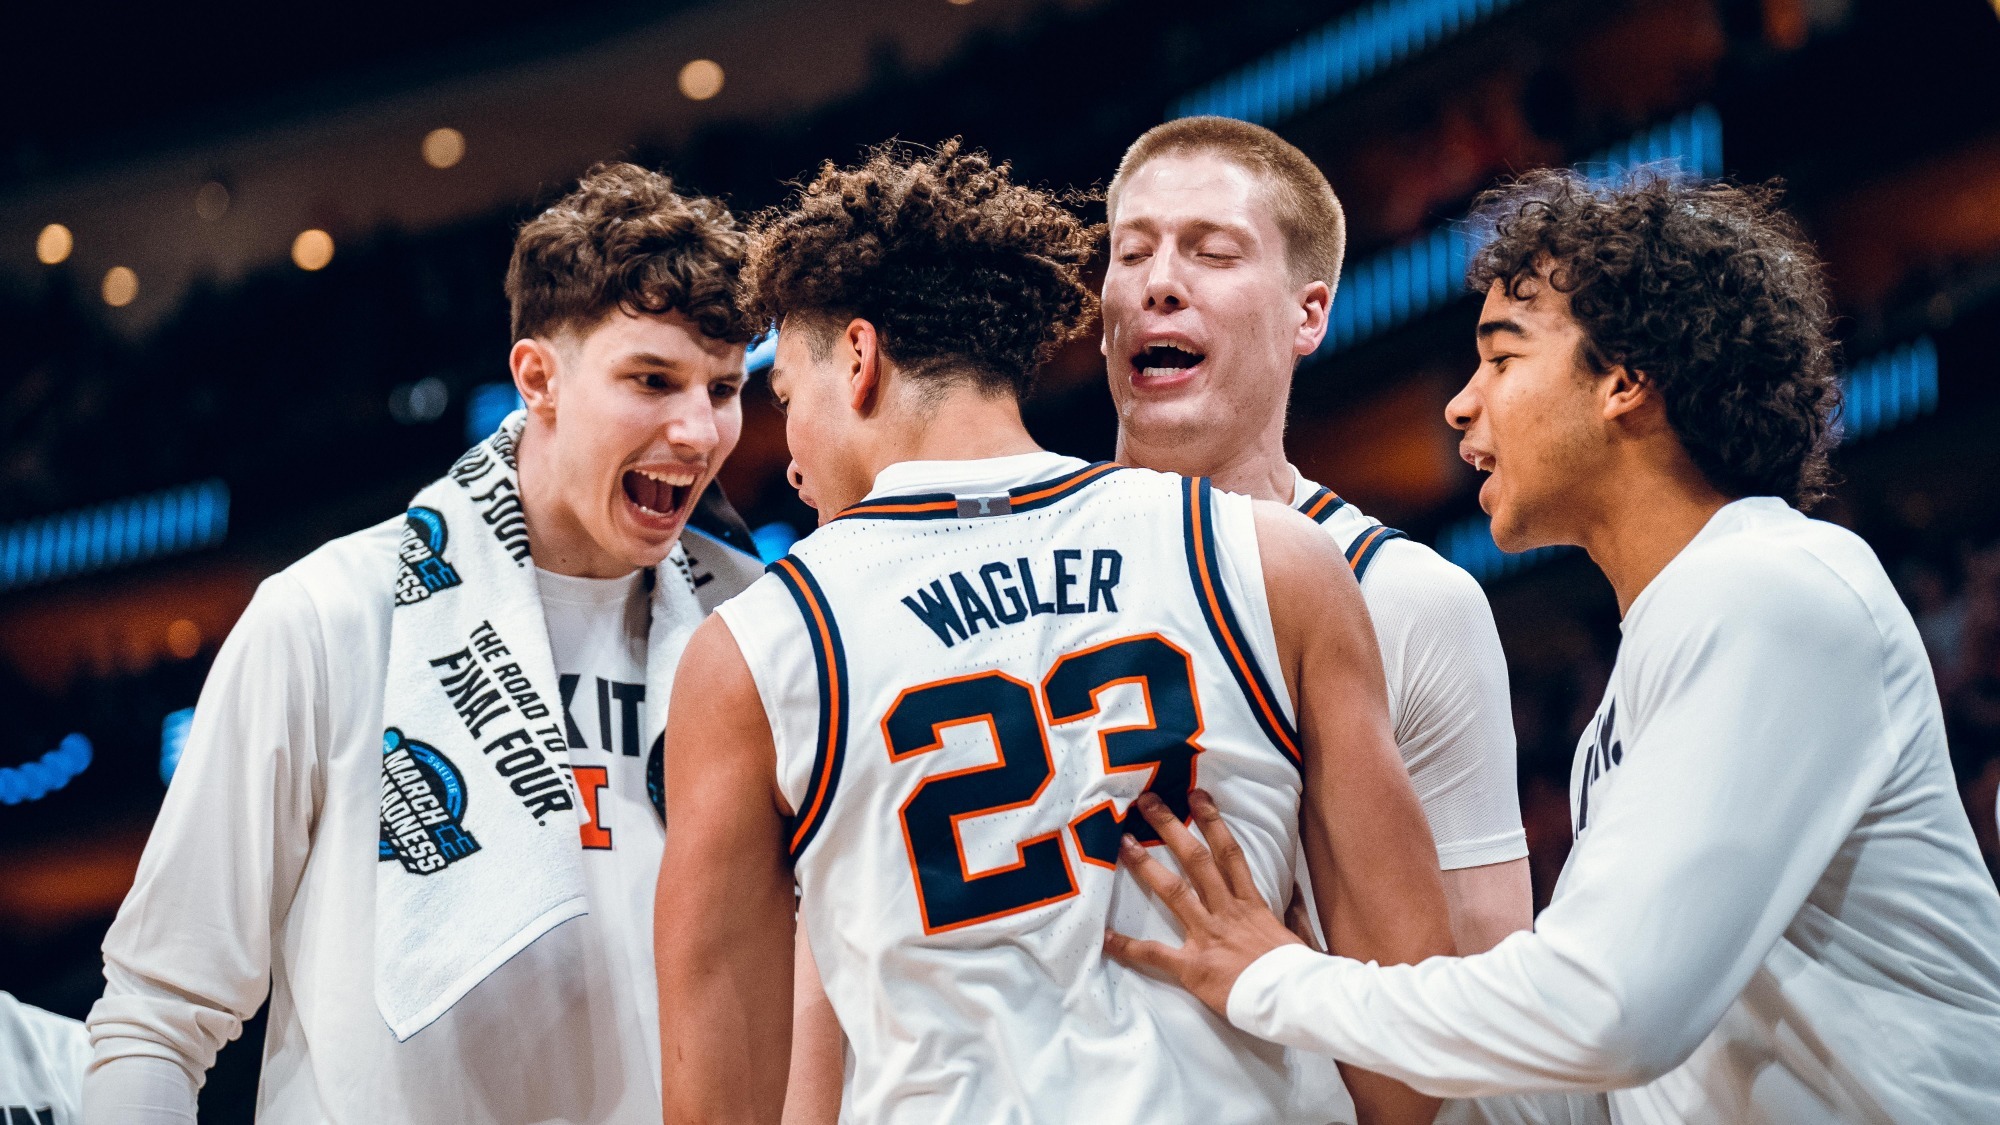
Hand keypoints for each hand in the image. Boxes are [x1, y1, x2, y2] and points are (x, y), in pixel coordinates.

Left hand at [1102, 789, 1305, 1016]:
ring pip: (1175, 892)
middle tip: (1148, 802)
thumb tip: (1294, 891)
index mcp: (1250, 904)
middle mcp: (1226, 911)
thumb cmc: (1297, 971)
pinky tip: (1106, 936)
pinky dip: (1128, 946)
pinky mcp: (1193, 966)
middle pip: (1196, 860)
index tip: (1197, 796)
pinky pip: (1155, 954)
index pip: (1229, 854)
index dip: (1212, 822)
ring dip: (1147, 865)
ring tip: (1124, 842)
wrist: (1293, 999)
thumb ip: (1291, 910)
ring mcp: (1207, 936)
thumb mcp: (1298, 932)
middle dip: (1171, 828)